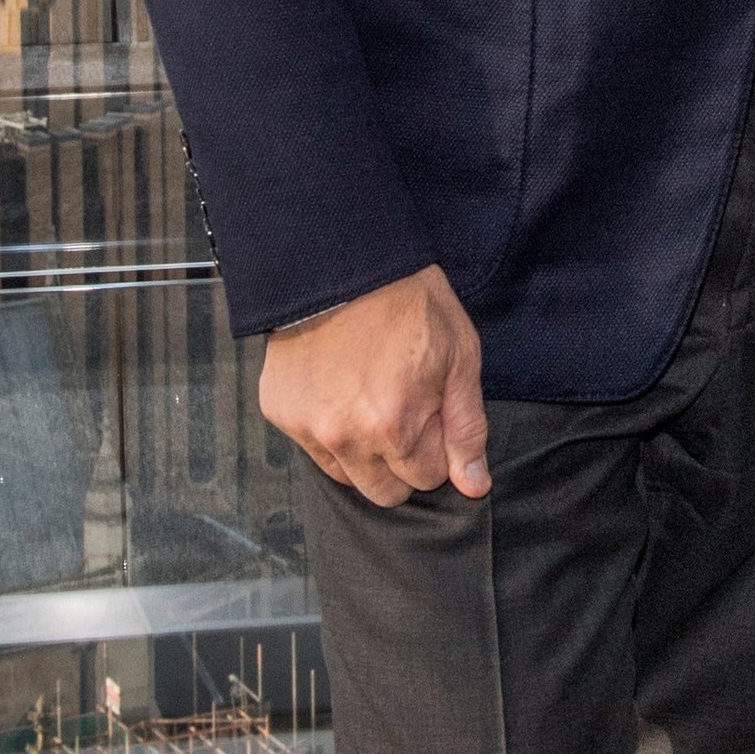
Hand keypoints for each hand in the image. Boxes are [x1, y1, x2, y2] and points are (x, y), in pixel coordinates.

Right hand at [258, 264, 489, 506]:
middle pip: (385, 491)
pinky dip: (329, 430)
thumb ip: (467, 428)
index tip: (432, 409)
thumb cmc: (410, 304)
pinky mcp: (279, 412)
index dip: (437, 444)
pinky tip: (340, 387)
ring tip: (371, 397)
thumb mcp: (460, 357)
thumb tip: (475, 486)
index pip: (428, 478)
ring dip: (365, 451)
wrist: (344, 262)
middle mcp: (344, 437)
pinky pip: (313, 448)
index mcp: (393, 427)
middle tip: (404, 407)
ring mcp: (306, 427)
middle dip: (403, 460)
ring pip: (348, 475)